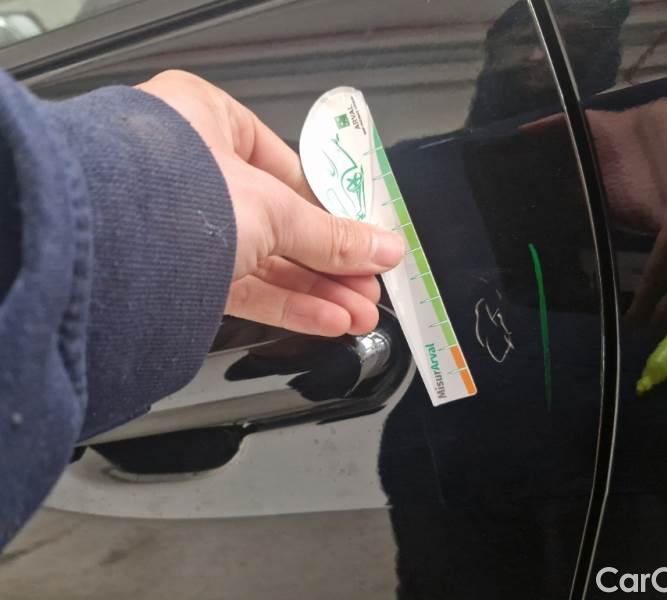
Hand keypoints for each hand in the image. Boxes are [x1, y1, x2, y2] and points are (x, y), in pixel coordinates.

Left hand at [137, 71, 403, 336]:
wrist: (99, 251)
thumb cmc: (173, 192)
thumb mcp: (274, 209)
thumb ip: (331, 235)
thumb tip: (382, 248)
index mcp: (207, 121)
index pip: (287, 167)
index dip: (332, 208)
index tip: (365, 236)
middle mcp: (190, 169)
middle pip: (282, 221)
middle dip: (333, 262)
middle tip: (368, 284)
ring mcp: (180, 224)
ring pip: (265, 261)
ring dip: (318, 291)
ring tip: (360, 314)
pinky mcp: (175, 273)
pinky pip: (243, 287)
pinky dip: (287, 305)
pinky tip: (326, 321)